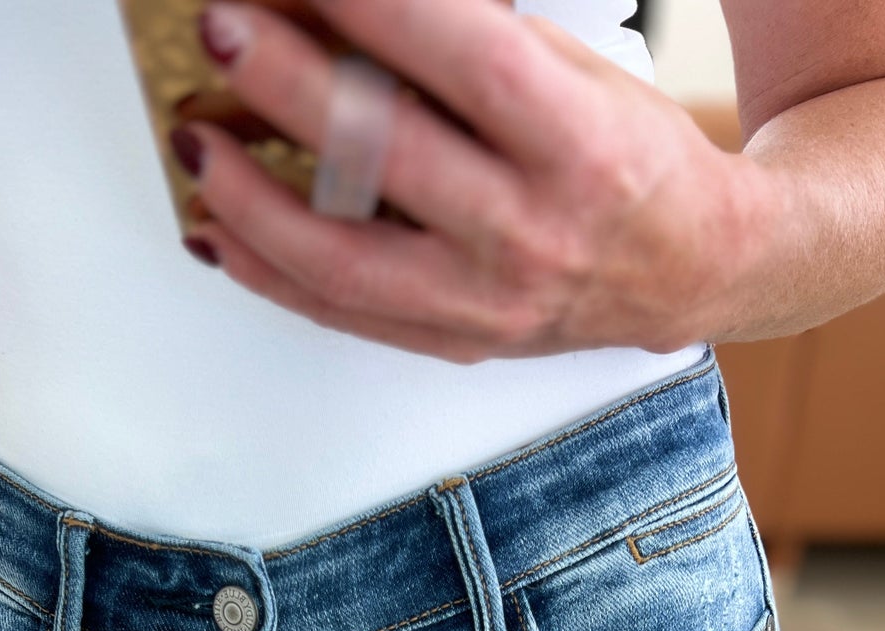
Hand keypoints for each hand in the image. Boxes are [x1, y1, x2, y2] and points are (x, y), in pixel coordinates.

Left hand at [172, 0, 773, 361]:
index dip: (374, 8)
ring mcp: (485, 303)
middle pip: (384, 155)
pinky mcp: (454, 343)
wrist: (688, 269)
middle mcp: (529, 233)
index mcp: (578, 144)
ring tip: (196, 142)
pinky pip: (340, 313)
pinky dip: (268, 271)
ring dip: (251, 197)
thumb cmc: (630, 161)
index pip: (462, 60)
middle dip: (287, 84)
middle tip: (222, 29)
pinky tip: (219, 228)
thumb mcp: (577, 75)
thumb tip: (351, 15)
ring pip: (342, 257)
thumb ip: (475, 47)